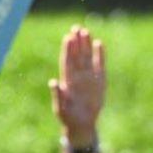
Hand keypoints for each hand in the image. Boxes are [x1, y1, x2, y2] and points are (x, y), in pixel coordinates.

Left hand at [50, 26, 105, 140]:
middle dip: (76, 42)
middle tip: (76, 27)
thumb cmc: (68, 117)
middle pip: (76, 55)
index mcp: (67, 81)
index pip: (67, 61)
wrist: (82, 125)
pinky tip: (98, 43)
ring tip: (85, 31)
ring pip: (87, 57)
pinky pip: (100, 65)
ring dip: (86, 44)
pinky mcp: (99, 81)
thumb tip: (52, 82)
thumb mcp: (60, 109)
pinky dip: (99, 54)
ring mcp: (88, 77)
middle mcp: (77, 76)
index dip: (67, 50)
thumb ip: (58, 96)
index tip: (68, 37)